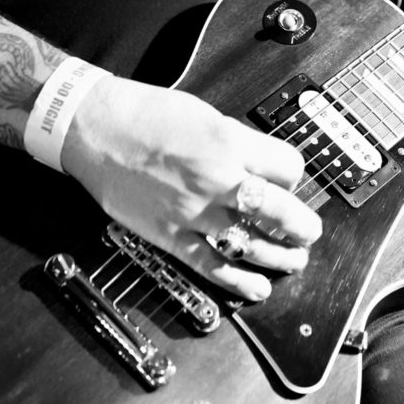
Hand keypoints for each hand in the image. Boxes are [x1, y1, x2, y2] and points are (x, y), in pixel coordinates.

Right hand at [58, 77, 319, 301]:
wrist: (95, 129)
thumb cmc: (146, 115)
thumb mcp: (206, 115)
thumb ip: (238, 143)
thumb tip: (262, 166)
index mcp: (229, 143)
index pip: (288, 167)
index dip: (294, 175)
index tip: (288, 181)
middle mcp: (216, 179)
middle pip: (279, 211)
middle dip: (302, 226)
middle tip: (308, 232)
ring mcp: (193, 211)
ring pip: (250, 245)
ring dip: (280, 257)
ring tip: (293, 260)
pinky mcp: (170, 235)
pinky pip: (211, 265)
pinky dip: (238, 282)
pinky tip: (257, 288)